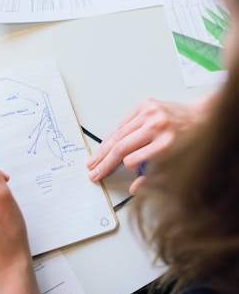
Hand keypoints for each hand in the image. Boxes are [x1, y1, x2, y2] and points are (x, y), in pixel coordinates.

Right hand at [86, 95, 214, 193]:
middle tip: (93, 171)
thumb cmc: (190, 142)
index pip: (132, 160)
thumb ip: (155, 180)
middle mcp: (156, 126)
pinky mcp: (144, 105)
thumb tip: (134, 188)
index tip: (125, 171)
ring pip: (118, 133)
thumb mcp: (177, 167)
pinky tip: (105, 145)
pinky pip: (122, 123)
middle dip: (104, 161)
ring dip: (103, 149)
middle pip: (121, 146)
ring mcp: (149, 113)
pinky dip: (112, 135)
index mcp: (165, 143)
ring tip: (93, 160)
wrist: (200, 117)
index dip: (127, 169)